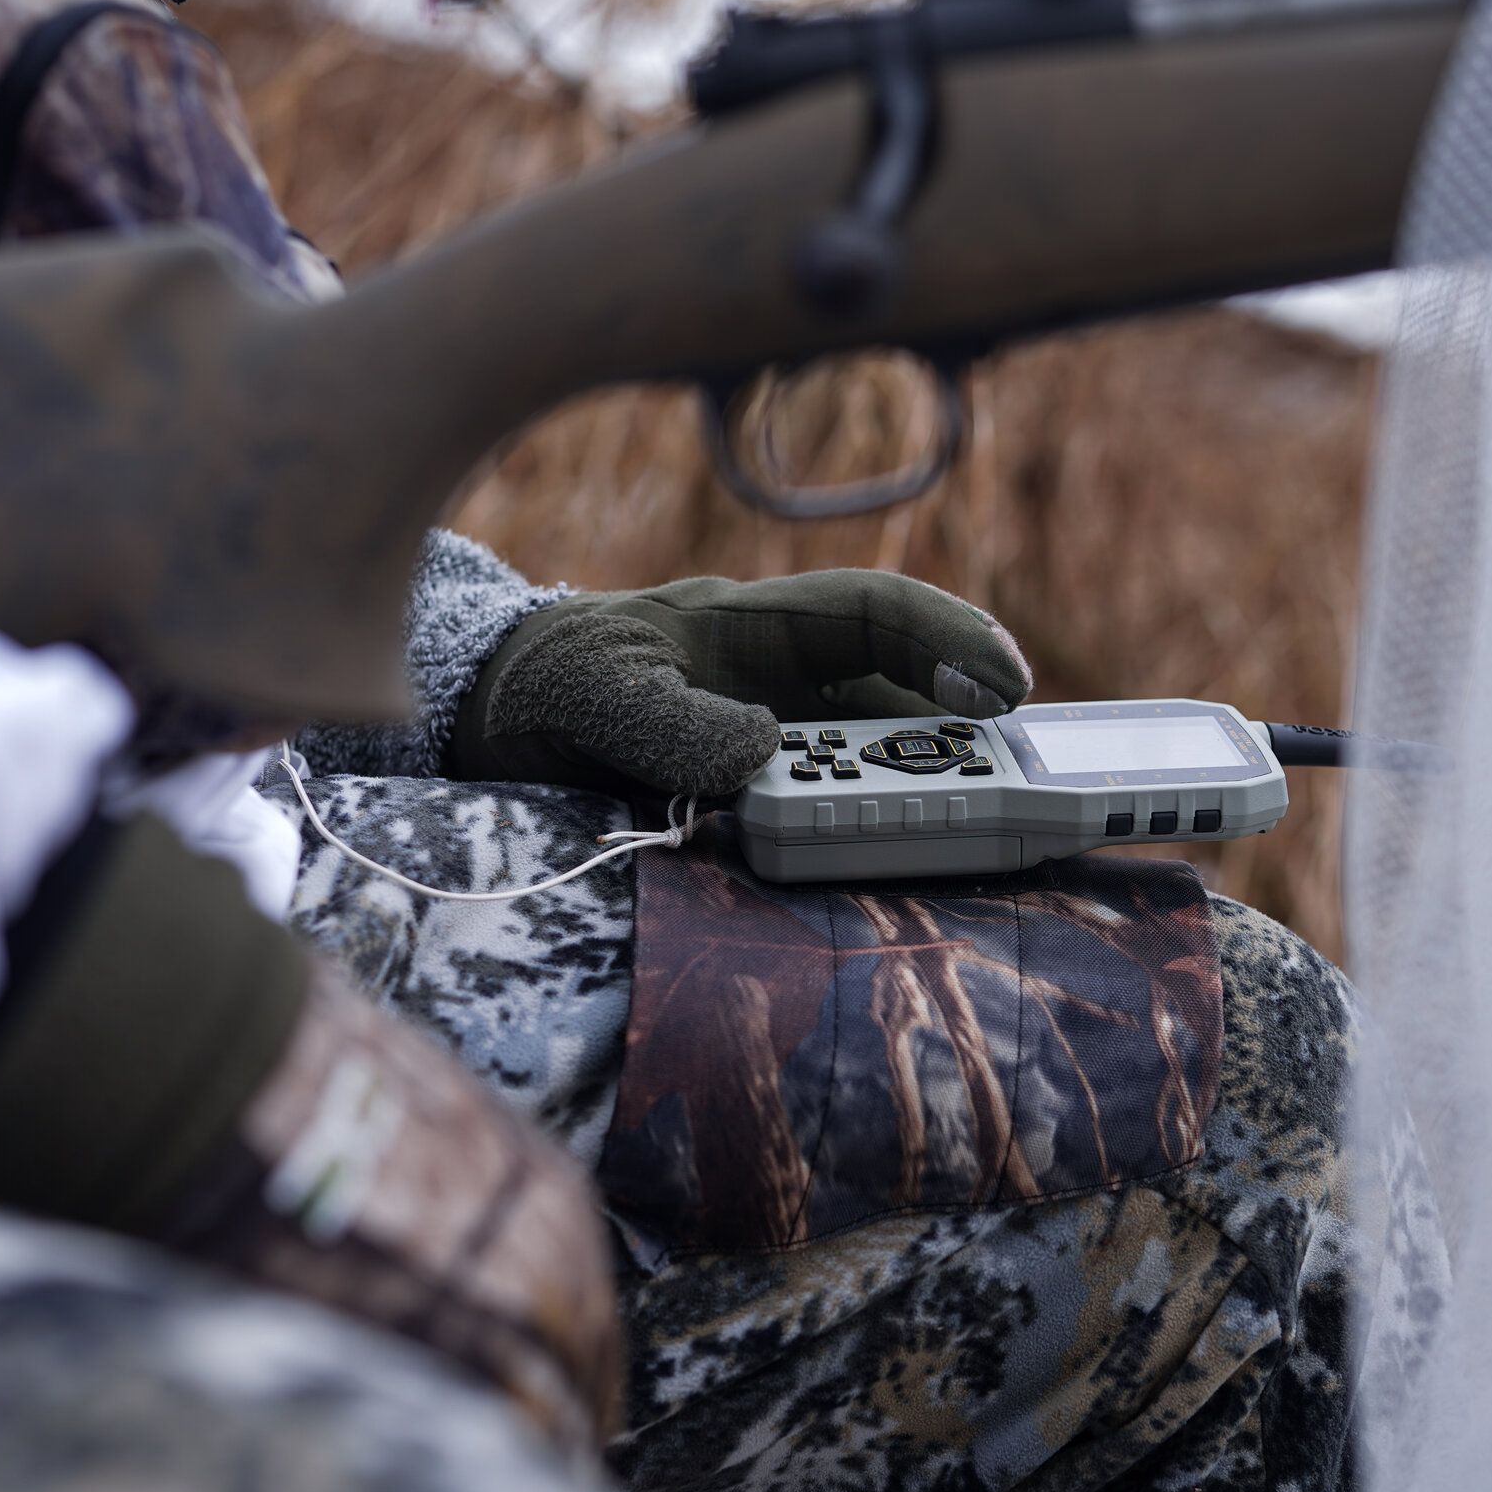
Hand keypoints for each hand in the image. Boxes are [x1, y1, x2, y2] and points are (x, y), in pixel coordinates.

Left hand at [445, 570, 1031, 796]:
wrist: (483, 731)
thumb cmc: (535, 687)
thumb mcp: (586, 693)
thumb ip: (664, 717)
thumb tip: (762, 749)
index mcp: (750, 627)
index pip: (870, 613)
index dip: (948, 638)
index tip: (1008, 685)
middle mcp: (781, 684)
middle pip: (899, 704)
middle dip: (961, 746)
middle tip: (1008, 797)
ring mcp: (774, 746)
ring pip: (878, 768)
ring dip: (923, 805)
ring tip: (965, 844)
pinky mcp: (756, 807)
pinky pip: (833, 821)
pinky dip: (870, 846)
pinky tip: (895, 878)